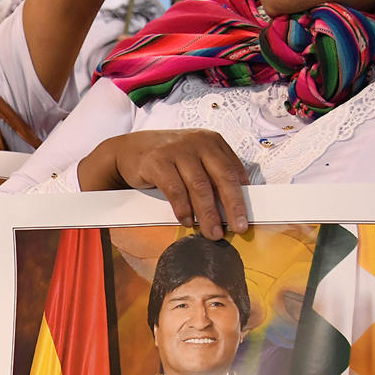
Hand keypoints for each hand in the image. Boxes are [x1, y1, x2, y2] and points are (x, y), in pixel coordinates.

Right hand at [80, 130, 249, 237]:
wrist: (127, 150)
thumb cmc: (166, 158)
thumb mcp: (194, 159)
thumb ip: (212, 175)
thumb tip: (234, 206)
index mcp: (211, 141)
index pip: (233, 170)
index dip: (242, 196)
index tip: (246, 217)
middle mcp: (197, 142)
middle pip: (221, 177)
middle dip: (232, 206)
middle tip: (238, 228)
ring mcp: (176, 150)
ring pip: (199, 187)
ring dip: (207, 214)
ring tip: (212, 233)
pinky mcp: (157, 161)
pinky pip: (175, 190)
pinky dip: (183, 209)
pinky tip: (186, 221)